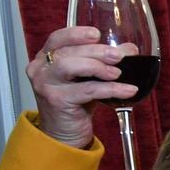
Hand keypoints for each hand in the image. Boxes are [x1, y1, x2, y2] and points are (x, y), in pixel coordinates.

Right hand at [27, 26, 137, 149]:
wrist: (64, 135)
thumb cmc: (76, 104)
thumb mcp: (88, 79)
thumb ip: (103, 63)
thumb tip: (129, 49)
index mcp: (45, 59)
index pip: (57, 38)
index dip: (77, 34)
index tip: (97, 34)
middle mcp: (40, 69)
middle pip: (68, 52)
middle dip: (96, 51)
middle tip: (119, 55)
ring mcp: (46, 85)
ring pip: (71, 66)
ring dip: (98, 66)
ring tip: (118, 73)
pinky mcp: (57, 101)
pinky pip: (87, 90)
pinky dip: (110, 89)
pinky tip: (127, 90)